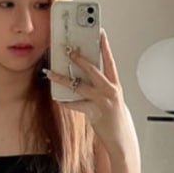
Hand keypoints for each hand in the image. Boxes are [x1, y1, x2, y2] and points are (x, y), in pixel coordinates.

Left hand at [43, 28, 137, 155]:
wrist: (121, 140)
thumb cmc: (116, 119)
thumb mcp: (112, 99)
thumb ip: (101, 87)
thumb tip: (83, 77)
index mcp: (115, 85)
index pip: (110, 61)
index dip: (104, 46)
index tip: (99, 32)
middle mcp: (110, 90)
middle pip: (93, 69)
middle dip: (79, 59)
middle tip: (68, 50)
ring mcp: (103, 101)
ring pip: (79, 86)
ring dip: (62, 79)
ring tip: (51, 73)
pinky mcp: (94, 112)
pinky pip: (75, 104)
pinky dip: (65, 102)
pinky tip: (58, 99)